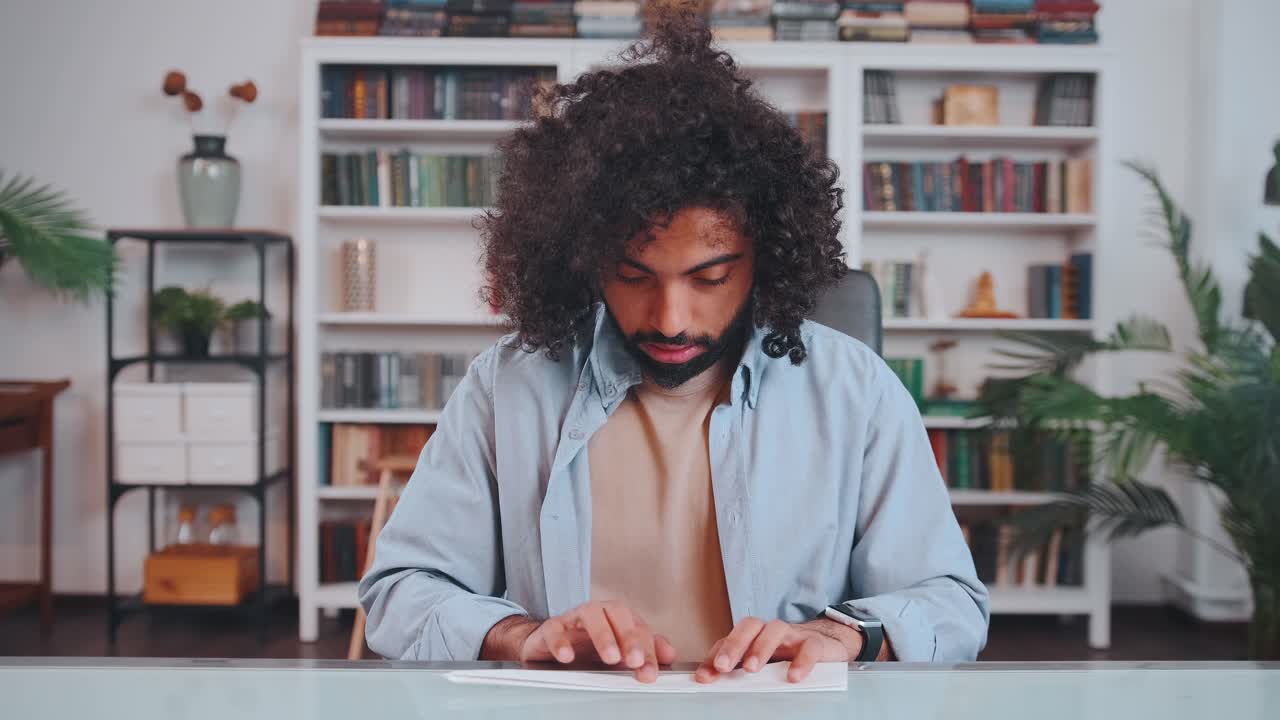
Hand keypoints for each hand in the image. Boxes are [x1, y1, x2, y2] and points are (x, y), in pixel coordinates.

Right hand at [482, 601, 676, 682]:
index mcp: (617, 617)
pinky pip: (554, 629)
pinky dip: (561, 642)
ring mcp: (573, 618)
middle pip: (617, 612)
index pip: (638, 626)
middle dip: (629, 636)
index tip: (649, 671)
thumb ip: (645, 649)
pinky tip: (568, 657)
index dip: (646, 648)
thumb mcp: (618, 648)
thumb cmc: (586, 644)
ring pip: (589, 615)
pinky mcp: (550, 628)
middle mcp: (598, 612)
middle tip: (635, 661)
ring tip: (611, 657)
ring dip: (603, 635)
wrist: (549, 643)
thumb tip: (670, 655)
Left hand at [695, 617, 861, 683]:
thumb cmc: (788, 653)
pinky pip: (809, 647)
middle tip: (723, 667)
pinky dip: (801, 661)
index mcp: (754, 634)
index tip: (704, 677)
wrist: (828, 643)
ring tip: (751, 669)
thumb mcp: (763, 661)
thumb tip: (713, 682)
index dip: (715, 655)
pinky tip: (793, 676)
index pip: (730, 638)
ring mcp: (794, 634)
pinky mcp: (816, 643)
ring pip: (775, 629)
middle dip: (733, 645)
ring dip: (761, 648)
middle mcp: (770, 630)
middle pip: (749, 625)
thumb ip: (740, 668)